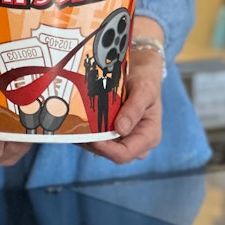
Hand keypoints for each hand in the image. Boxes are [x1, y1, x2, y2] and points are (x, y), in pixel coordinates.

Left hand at [80, 44, 163, 163]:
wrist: (142, 71)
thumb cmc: (146, 79)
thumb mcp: (144, 89)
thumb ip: (134, 109)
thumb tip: (120, 129)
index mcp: (149, 136)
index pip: (125, 154)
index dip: (105, 149)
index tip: (90, 136)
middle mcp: (138, 143)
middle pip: (111, 154)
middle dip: (93, 143)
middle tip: (77, 128)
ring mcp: (126, 140)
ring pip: (103, 148)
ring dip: (88, 138)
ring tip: (75, 124)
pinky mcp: (115, 135)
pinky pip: (100, 140)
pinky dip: (89, 133)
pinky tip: (79, 121)